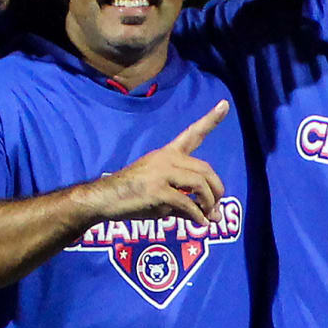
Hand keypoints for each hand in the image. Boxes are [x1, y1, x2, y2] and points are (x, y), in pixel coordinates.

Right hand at [83, 100, 229, 223]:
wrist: (103, 199)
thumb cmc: (133, 195)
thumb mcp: (163, 193)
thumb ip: (189, 202)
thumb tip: (215, 218)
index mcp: (168, 154)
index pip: (192, 134)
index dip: (211, 119)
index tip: (225, 104)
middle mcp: (166, 159)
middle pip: (205, 169)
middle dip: (216, 189)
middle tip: (217, 207)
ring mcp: (161, 173)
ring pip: (199, 185)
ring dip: (209, 203)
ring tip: (209, 216)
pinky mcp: (157, 191)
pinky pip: (187, 203)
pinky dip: (197, 216)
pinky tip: (200, 223)